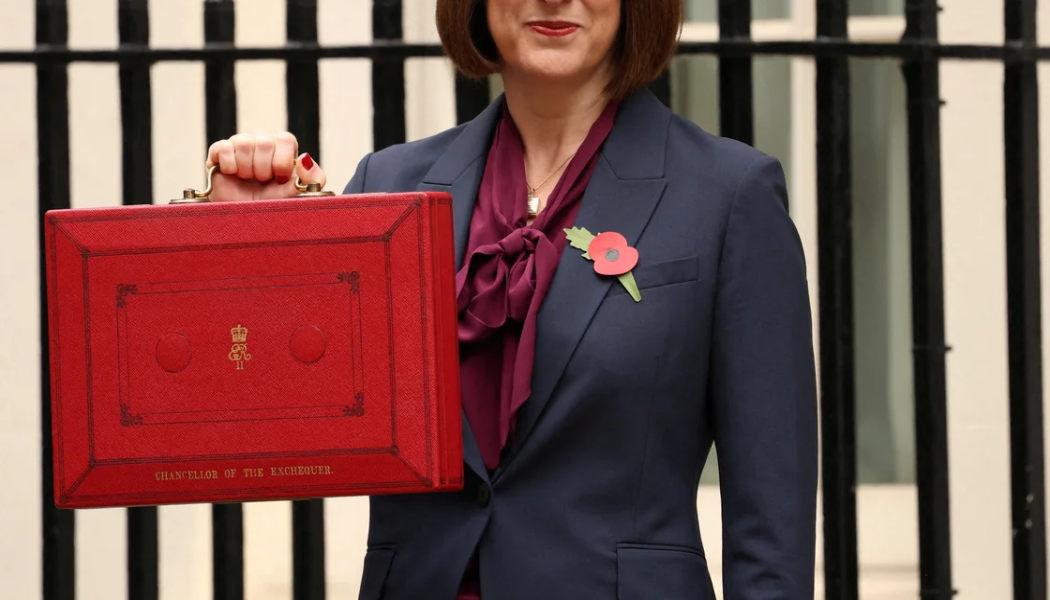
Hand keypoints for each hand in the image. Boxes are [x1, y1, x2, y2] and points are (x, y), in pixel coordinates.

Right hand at [205, 131, 326, 201]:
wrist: (243, 219)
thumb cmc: (272, 205)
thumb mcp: (298, 196)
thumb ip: (313, 178)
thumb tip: (305, 158)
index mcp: (283, 149)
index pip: (285, 139)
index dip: (281, 161)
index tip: (279, 179)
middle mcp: (263, 142)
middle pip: (265, 141)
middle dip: (263, 169)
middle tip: (261, 182)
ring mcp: (241, 144)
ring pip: (244, 142)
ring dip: (246, 168)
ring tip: (247, 180)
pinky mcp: (219, 151)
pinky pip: (224, 147)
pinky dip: (229, 166)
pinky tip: (233, 175)